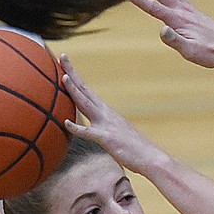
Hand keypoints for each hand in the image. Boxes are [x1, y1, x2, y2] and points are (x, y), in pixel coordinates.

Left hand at [59, 57, 166, 175]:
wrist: (151, 157)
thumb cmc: (133, 149)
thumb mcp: (115, 133)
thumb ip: (104, 127)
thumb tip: (95, 127)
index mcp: (106, 112)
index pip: (87, 90)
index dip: (75, 76)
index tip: (65, 62)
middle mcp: (105, 113)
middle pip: (85, 90)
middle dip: (72, 72)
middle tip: (62, 56)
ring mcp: (106, 125)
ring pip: (87, 105)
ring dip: (74, 91)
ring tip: (64, 77)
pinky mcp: (107, 139)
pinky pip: (89, 133)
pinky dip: (77, 128)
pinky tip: (66, 123)